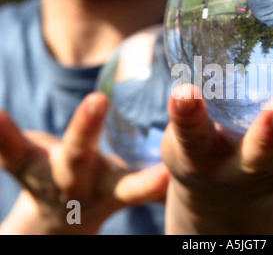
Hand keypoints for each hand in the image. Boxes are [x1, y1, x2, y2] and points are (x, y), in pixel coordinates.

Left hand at [0, 93, 168, 234]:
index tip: (168, 170)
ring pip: (25, 157)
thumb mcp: (127, 189)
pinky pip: (2, 147)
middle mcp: (75, 184)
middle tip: (98, 100)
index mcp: (109, 190)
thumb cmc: (102, 192)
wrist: (59, 220)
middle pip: (79, 158)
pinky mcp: (20, 162)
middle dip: (87, 131)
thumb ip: (156, 180)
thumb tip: (202, 161)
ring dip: (11, 137)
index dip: (150, 182)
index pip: (136, 188)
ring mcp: (43, 174)